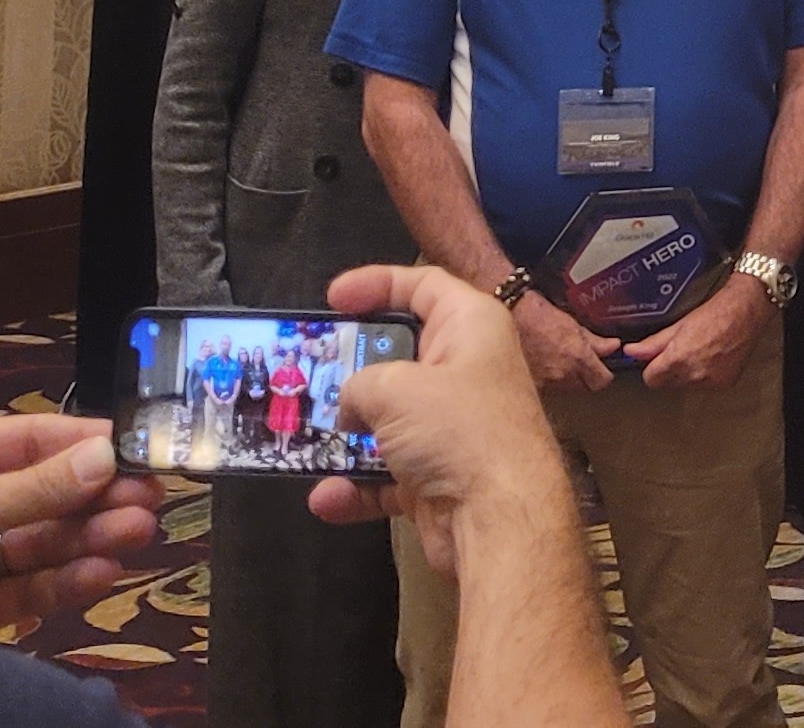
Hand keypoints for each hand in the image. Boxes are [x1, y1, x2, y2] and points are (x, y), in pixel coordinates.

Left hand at [0, 414, 163, 638]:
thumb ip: (34, 488)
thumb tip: (102, 456)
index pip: (30, 441)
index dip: (83, 444)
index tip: (135, 449)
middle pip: (46, 492)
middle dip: (96, 496)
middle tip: (146, 499)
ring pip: (46, 540)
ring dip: (91, 537)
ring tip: (134, 535)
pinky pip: (34, 586)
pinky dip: (69, 580)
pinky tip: (100, 573)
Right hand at [306, 266, 576, 579]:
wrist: (501, 520)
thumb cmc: (457, 430)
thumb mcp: (394, 388)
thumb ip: (359, 384)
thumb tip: (352, 406)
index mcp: (471, 327)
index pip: (424, 285)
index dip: (377, 283)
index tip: (332, 297)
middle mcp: (467, 371)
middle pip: (401, 354)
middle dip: (353, 366)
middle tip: (308, 371)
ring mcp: (454, 428)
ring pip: (389, 419)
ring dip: (347, 432)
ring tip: (302, 436)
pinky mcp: (441, 477)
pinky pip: (388, 474)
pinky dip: (357, 487)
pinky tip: (326, 498)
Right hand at [505, 279, 616, 394]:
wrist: (504, 316)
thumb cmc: (535, 314)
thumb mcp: (570, 323)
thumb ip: (594, 340)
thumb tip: (612, 346)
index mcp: (576, 357)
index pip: (601, 381)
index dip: (603, 374)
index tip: (601, 368)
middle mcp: (561, 374)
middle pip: (584, 388)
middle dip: (585, 377)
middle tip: (579, 362)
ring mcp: (544, 382)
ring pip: (565, 390)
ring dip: (566, 379)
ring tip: (556, 359)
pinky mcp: (528, 385)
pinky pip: (546, 389)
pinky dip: (547, 380)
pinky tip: (542, 365)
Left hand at [626, 274, 768, 389]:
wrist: (746, 311)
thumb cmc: (715, 313)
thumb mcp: (679, 325)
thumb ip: (652, 344)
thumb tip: (631, 352)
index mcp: (678, 360)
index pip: (651, 380)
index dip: (652, 368)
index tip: (658, 359)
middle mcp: (694, 375)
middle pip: (668, 384)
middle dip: (670, 371)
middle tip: (682, 350)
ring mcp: (711, 382)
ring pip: (686, 386)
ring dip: (688, 374)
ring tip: (700, 351)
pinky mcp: (725, 384)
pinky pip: (705, 386)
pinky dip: (705, 375)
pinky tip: (712, 358)